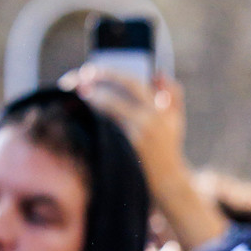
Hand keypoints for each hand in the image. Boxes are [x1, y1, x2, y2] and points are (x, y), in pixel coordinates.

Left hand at [62, 68, 228, 250]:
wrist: (168, 180)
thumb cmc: (169, 145)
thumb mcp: (176, 118)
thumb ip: (172, 93)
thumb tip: (158, 72)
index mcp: (158, 109)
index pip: (130, 83)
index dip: (108, 74)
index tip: (91, 69)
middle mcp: (146, 122)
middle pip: (112, 97)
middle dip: (91, 87)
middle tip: (75, 81)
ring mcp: (134, 138)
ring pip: (104, 114)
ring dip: (87, 103)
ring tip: (74, 94)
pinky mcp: (124, 151)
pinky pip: (102, 129)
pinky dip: (91, 119)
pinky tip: (81, 113)